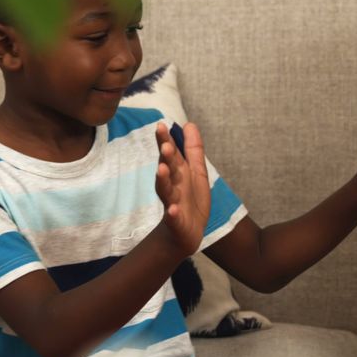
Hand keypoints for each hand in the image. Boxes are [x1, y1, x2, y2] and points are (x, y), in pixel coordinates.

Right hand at [154, 122, 210, 256]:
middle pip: (167, 168)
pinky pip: (172, 217)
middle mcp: (172, 184)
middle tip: (164, 145)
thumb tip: (189, 124)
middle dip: (165, 157)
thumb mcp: (196, 171)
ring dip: (163, 180)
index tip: (161, 125)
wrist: (186, 232)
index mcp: (177, 171)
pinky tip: (172, 210)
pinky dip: (172, 213)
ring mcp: (171, 202)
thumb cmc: (190, 199)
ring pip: (165, 190)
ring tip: (161, 169)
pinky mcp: (175, 221)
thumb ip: (193, 149)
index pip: (169, 153)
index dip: (165, 140)